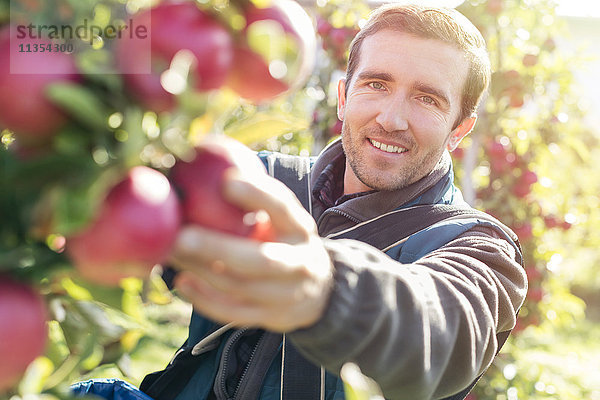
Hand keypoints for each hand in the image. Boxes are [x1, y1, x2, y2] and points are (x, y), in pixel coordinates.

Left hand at [170, 156, 332, 332]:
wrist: (320, 291)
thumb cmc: (286, 242)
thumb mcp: (283, 219)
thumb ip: (255, 199)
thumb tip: (204, 166)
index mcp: (301, 230)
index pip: (283, 208)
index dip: (257, 195)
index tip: (225, 181)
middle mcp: (299, 263)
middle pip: (260, 260)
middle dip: (218, 249)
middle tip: (180, 236)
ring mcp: (286, 295)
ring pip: (240, 287)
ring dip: (202, 271)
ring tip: (172, 254)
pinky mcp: (270, 318)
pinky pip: (233, 312)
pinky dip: (205, 299)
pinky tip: (182, 281)